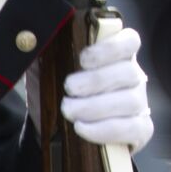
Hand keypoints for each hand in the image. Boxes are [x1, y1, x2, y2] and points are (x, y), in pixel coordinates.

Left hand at [58, 27, 153, 153]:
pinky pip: (133, 128)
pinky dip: (106, 129)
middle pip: (129, 72)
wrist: (58, 131)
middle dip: (96, 81)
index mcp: (118, 56)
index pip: (130, 42)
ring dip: (97, 106)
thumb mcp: (49, 68)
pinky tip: (82, 128)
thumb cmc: (58, 93)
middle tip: (68, 88)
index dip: (111, 47)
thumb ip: (47, 52)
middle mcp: (134, 77)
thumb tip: (30, 40)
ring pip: (131, 101)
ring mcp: (139, 103)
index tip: (84, 59)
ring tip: (69, 110)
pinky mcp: (140, 130)